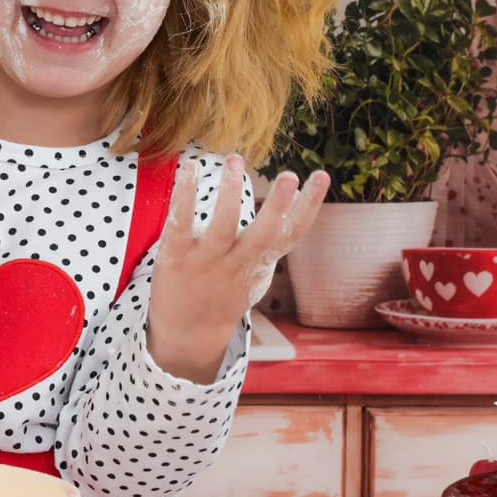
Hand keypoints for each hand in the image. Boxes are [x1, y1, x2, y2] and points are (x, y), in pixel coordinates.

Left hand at [147, 157, 329, 383]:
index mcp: (259, 264)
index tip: (322, 176)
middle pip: (263, 235)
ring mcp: (206, 262)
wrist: (187, 336)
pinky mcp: (174, 258)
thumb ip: (272, 243)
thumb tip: (295, 206)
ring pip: (222, 227)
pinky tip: (189, 168)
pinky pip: (180, 224)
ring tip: (235, 160)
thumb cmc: (223, 296)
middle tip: (290, 176)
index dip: (309, 207)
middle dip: (278, 206)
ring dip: (230, 192)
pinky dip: (184, 195)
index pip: (291, 235)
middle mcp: (236, 263)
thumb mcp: (255, 273)